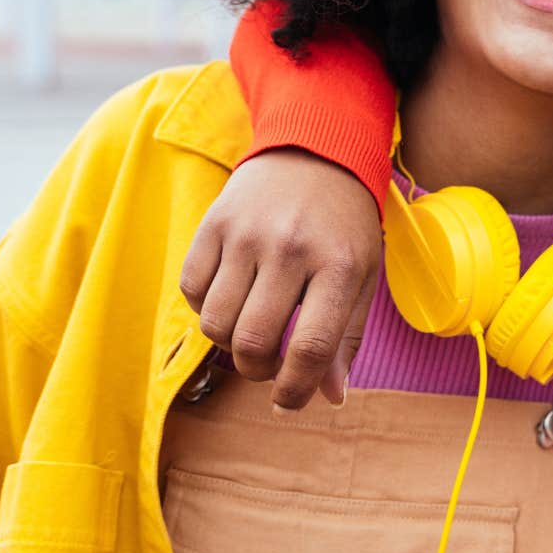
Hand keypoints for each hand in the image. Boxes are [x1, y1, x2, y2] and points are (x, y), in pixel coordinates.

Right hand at [179, 147, 382, 408]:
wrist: (315, 151)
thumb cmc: (343, 224)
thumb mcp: (361, 275)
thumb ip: (346, 337)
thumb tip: (331, 398)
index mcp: (337, 265)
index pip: (310, 348)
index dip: (295, 389)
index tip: (289, 402)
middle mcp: (289, 248)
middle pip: (254, 343)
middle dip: (258, 371)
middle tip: (269, 366)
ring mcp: (246, 234)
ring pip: (215, 323)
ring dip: (229, 344)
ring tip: (251, 332)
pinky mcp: (213, 223)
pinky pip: (191, 290)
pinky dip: (204, 309)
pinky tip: (230, 299)